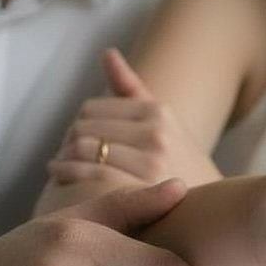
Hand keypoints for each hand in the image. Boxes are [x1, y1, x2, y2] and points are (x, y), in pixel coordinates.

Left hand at [49, 49, 220, 187]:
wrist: (207, 212)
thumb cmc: (179, 165)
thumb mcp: (164, 122)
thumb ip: (131, 88)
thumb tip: (107, 52)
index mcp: (159, 112)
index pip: (92, 108)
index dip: (77, 124)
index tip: (74, 139)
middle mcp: (156, 134)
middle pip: (83, 126)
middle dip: (68, 141)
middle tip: (62, 155)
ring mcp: (149, 163)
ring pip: (82, 147)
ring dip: (62, 158)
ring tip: (58, 167)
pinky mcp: (138, 190)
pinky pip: (87, 172)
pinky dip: (65, 173)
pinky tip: (58, 177)